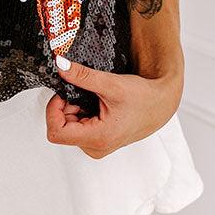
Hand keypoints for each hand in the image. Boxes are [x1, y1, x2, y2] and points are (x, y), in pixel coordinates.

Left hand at [45, 55, 183, 158]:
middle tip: (81, 92)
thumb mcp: (111, 84)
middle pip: (61, 128)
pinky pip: (78, 128)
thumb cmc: (144, 99)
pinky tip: (96, 104)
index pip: (56, 131)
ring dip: (74, 109)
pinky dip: (81, 113)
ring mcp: (96, 146)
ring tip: (93, 98)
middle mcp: (95, 147)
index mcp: (98, 138)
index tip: (63, 94)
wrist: (161, 105)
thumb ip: (82, 76)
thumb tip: (61, 66)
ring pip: (68, 127)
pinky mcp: (98, 141)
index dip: (54, 110)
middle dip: (66, 107)